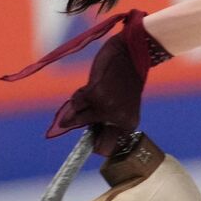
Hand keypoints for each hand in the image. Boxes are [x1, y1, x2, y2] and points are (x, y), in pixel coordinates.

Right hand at [0, 9, 172, 156]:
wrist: (133, 52)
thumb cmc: (126, 78)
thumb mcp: (120, 102)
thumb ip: (102, 118)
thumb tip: (66, 128)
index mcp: (128, 125)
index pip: (106, 149)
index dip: (95, 144)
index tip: (90, 140)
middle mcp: (117, 120)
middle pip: (88, 136)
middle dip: (83, 125)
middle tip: (90, 106)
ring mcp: (105, 109)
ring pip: (76, 117)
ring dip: (79, 104)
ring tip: (93, 90)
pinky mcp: (94, 96)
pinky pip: (75, 102)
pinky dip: (78, 94)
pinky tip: (91, 83)